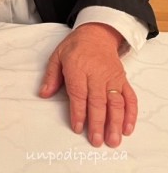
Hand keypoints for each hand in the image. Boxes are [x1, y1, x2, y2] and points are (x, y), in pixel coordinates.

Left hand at [39, 23, 135, 147]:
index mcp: (78, 67)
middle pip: (98, 101)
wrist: (97, 34)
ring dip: (115, 123)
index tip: (78, 127)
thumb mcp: (57, 56)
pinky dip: (130, 114)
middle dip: (97, 123)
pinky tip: (127, 128)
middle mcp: (97, 73)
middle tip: (96, 140)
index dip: (79, 112)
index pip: (79, 93)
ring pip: (115, 103)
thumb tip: (43, 93)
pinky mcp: (122, 80)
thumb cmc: (75, 46)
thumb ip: (51, 76)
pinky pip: (129, 98)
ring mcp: (112, 77)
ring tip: (112, 140)